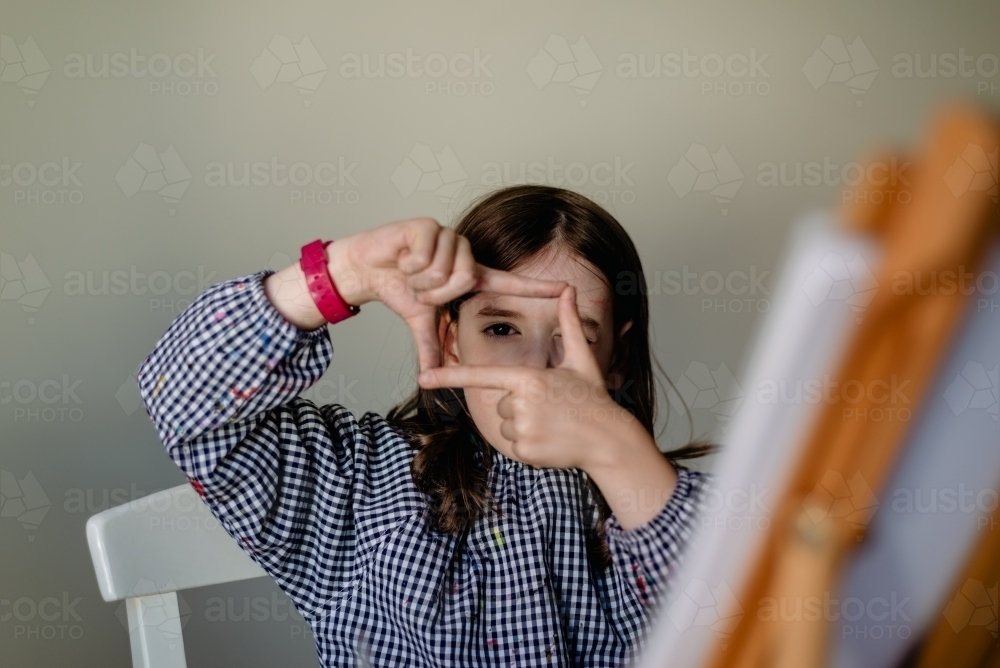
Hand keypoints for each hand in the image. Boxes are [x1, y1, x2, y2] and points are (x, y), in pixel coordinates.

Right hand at [329, 217, 565, 370]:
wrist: (367, 269)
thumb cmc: (399, 289)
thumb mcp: (420, 322)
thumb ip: (432, 348)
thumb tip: (433, 379)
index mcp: (471, 276)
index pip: (511, 283)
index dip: (538, 288)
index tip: (567, 289)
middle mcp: (466, 254)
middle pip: (465, 279)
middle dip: (435, 292)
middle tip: (421, 287)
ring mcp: (449, 237)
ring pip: (443, 269)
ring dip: (419, 278)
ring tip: (411, 271)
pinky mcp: (429, 226)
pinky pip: (426, 256)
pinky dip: (409, 264)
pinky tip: (403, 257)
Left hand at [416, 285, 628, 469]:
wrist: (609, 439)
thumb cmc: (594, 397)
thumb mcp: (583, 358)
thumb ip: (570, 323)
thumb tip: (570, 290)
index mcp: (529, 379)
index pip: (481, 376)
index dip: (449, 377)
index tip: (423, 379)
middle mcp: (521, 404)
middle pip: (501, 403)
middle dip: (521, 406)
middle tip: (551, 408)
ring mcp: (522, 430)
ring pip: (506, 425)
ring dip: (524, 426)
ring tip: (552, 424)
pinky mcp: (524, 452)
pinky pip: (514, 445)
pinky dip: (529, 444)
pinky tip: (551, 440)